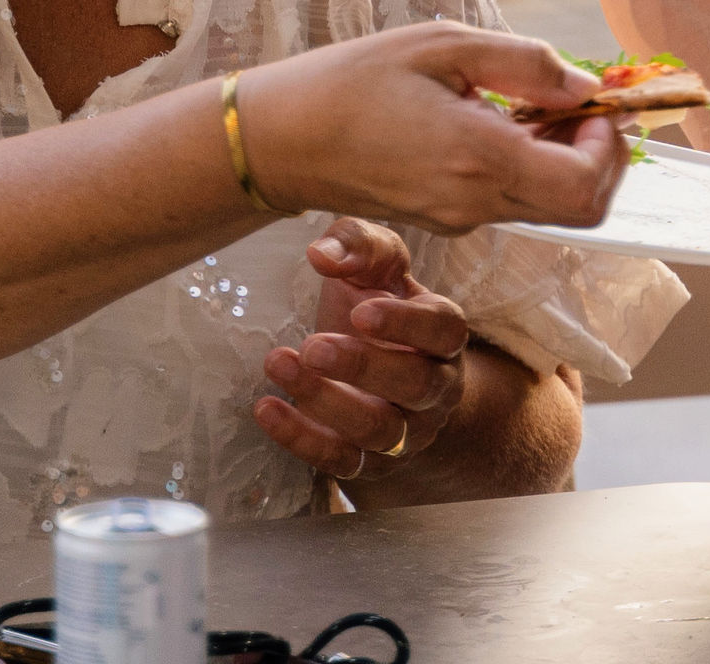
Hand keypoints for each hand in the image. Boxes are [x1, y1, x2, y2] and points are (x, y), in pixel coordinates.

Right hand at [233, 21, 632, 232]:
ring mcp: (462, 219)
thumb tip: (585, 87)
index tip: (593, 101)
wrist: (283, 139)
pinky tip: (498, 120)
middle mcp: (476, 202)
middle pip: (579, 208)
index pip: (585, 188)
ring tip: (530, 102)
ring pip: (549, 207)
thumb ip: (524, 65)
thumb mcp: (442, 45)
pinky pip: (511, 200)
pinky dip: (528, 166)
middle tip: (574, 101)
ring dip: (563, 159)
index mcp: (478, 159)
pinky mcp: (448, 219)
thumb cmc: (353, 81)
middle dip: (597, 155)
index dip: (608, 147)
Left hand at [255, 219, 467, 480]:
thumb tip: (321, 253)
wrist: (379, 373)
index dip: (406, 324)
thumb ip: (359, 245)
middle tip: (313, 347)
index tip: (360, 312)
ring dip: (326, 402)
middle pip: (416, 385)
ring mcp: (406, 432)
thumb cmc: (374, 307)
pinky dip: (302, 439)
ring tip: (278, 363)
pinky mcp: (369, 463)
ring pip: (380, 430)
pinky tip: (266, 408)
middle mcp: (435, 388)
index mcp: (442, 334)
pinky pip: (342, 462)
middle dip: (363, 367)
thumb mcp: (375, 268)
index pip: (443, 330)